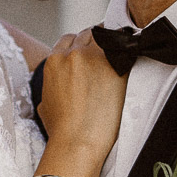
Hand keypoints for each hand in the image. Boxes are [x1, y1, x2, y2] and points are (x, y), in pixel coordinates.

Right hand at [36, 30, 126, 155]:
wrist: (76, 142)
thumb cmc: (60, 130)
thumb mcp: (45, 104)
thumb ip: (51, 86)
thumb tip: (58, 86)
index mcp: (53, 61)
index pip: (68, 39)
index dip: (81, 45)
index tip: (91, 53)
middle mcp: (71, 54)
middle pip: (87, 34)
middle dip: (96, 43)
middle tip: (108, 56)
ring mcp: (91, 57)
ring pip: (105, 36)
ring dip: (112, 44)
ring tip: (122, 55)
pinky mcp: (111, 64)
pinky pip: (123, 47)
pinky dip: (126, 50)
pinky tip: (132, 57)